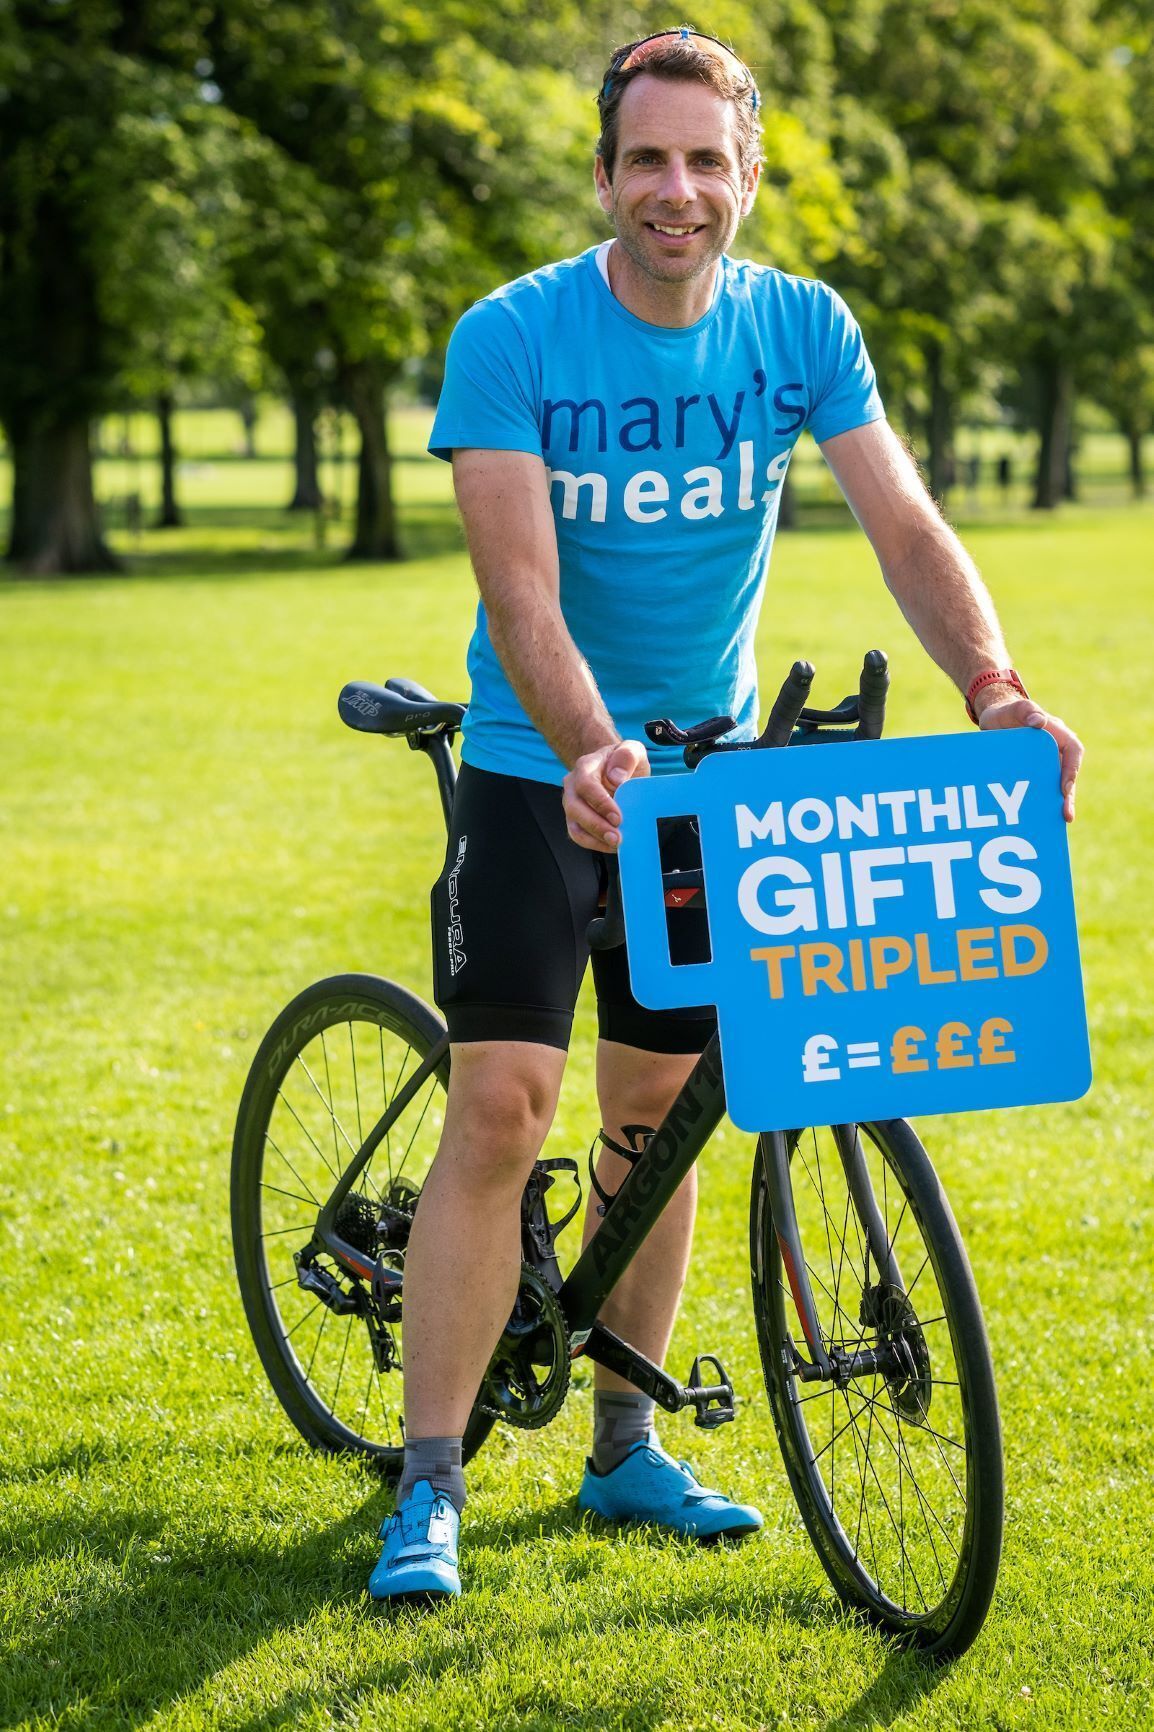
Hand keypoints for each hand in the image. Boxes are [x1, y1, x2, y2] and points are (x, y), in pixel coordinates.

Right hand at [562, 740, 649, 850]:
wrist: (614, 768)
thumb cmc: (623, 761)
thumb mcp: (632, 750)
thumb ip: (627, 756)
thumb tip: (617, 779)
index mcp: (586, 766)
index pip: (586, 785)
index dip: (600, 803)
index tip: (617, 816)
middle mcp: (573, 785)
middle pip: (576, 808)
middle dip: (596, 825)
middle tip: (617, 837)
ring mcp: (572, 803)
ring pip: (574, 825)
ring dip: (594, 838)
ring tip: (615, 844)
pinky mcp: (576, 818)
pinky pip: (578, 835)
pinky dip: (594, 844)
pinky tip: (611, 846)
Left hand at [977, 696, 1082, 822]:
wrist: (994, 720)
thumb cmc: (1006, 712)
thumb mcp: (1014, 709)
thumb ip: (1026, 710)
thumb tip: (1039, 721)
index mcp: (1057, 734)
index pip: (1073, 751)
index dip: (1071, 770)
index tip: (1065, 787)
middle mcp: (1056, 751)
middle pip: (1067, 775)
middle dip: (1067, 796)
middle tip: (1066, 816)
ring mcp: (1046, 763)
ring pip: (1054, 785)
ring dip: (1056, 804)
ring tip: (1055, 823)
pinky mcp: (1033, 773)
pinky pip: (1040, 789)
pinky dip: (1040, 803)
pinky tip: (1035, 819)